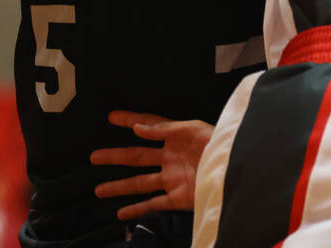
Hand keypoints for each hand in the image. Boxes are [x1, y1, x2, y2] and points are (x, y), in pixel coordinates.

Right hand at [89, 111, 214, 220]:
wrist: (237, 172)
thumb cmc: (220, 145)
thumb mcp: (194, 130)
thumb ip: (165, 129)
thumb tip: (137, 128)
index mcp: (175, 137)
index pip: (148, 126)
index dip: (130, 120)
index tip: (111, 117)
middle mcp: (170, 158)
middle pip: (136, 156)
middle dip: (115, 156)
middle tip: (93, 156)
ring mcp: (173, 179)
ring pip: (139, 183)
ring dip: (119, 186)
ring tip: (99, 189)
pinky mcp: (179, 198)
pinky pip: (154, 204)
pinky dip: (137, 209)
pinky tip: (121, 213)